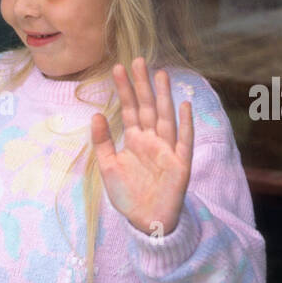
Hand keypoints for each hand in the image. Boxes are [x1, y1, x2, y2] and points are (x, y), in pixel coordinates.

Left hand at [91, 59, 192, 236]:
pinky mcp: (180, 164)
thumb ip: (103, 141)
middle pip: (148, 107)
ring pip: (166, 118)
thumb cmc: (128, 195)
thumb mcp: (108, 167)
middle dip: (143, 85)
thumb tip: (96, 114)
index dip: (125, 90)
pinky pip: (184, 141)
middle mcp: (152, 140)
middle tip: (138, 60)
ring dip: (164, 96)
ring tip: (160, 74)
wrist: (146, 222)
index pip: (130, 109)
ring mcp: (167, 150)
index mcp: (135, 140)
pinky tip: (184, 105)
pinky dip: (185, 124)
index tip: (117, 68)